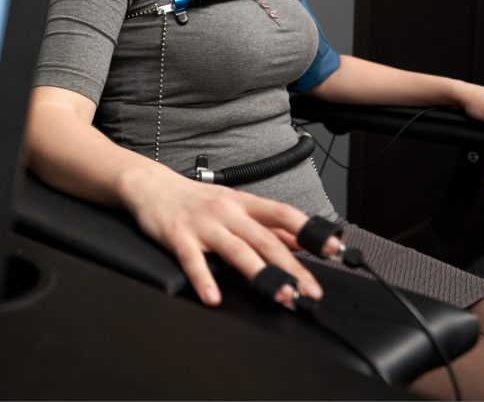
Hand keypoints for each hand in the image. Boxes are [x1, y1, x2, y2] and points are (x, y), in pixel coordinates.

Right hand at [120, 166, 340, 307]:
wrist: (150, 186)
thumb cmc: (194, 199)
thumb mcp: (235, 205)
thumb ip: (267, 224)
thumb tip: (300, 241)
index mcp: (244, 204)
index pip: (284, 214)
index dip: (309, 231)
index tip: (332, 249)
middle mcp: (227, 212)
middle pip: (265, 239)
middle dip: (292, 266)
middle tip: (310, 291)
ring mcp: (203, 224)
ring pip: (237, 249)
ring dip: (261, 274)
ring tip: (280, 295)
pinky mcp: (178, 236)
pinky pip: (192, 260)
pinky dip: (204, 280)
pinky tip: (213, 297)